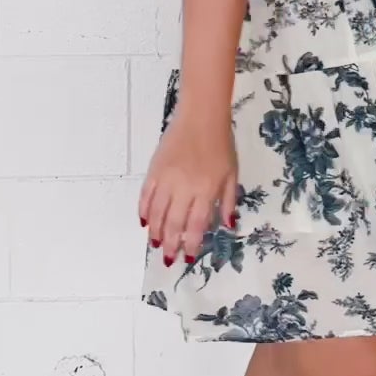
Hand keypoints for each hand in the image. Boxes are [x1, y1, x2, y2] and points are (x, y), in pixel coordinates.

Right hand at [139, 112, 237, 265]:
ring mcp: (167, 178)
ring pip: (157, 212)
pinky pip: (146, 195)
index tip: (187, 257)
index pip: (196, 224)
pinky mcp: (154, 169)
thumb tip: (228, 225)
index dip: (190, 244)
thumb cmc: (221, 144)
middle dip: (171, 244)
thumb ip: (229, 200)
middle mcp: (185, 187)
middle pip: (174, 223)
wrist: (201, 116)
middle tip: (168, 259)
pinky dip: (143, 210)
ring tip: (155, 244)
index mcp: (206, 190)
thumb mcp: (232, 173)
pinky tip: (144, 222)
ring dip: (155, 231)